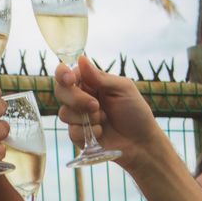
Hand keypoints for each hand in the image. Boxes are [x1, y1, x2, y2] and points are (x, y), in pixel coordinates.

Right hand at [55, 55, 164, 171]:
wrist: (141, 142)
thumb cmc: (135, 112)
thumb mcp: (123, 89)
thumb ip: (100, 77)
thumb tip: (81, 59)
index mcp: (90, 83)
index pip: (66, 74)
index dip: (63, 74)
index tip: (70, 80)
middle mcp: (80, 98)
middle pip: (61, 92)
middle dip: (76, 99)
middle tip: (95, 106)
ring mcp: (77, 117)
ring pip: (64, 113)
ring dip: (85, 118)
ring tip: (104, 120)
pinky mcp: (78, 135)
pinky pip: (72, 132)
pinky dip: (88, 132)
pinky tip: (101, 132)